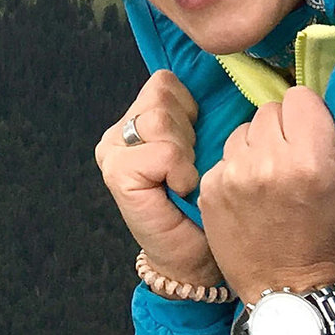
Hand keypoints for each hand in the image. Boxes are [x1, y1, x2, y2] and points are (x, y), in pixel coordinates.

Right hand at [95, 70, 222, 287]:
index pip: (165, 83)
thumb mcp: (204, 146)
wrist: (198, 258)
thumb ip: (197, 112)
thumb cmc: (207, 205)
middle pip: (162, 95)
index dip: (191, 112)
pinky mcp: (117, 173)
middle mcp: (117, 132)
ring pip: (161, 119)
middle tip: (190, 167)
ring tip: (185, 178)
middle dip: (189, 132)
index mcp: (136, 120)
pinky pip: (164, 151)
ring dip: (186, 153)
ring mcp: (112, 152)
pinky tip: (180, 190)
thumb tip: (223, 75)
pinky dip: (181, 171)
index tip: (196, 145)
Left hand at [199, 86, 334, 296]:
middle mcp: (266, 163)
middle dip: (285, 129)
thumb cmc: (330, 234)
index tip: (315, 138)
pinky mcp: (210, 186)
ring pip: (245, 128)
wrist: (287, 286)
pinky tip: (254, 192)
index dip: (310, 114)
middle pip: (270, 110)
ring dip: (259, 145)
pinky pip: (225, 155)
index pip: (299, 97)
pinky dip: (239, 167)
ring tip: (274, 176)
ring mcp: (233, 175)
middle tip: (295, 160)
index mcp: (308, 161)